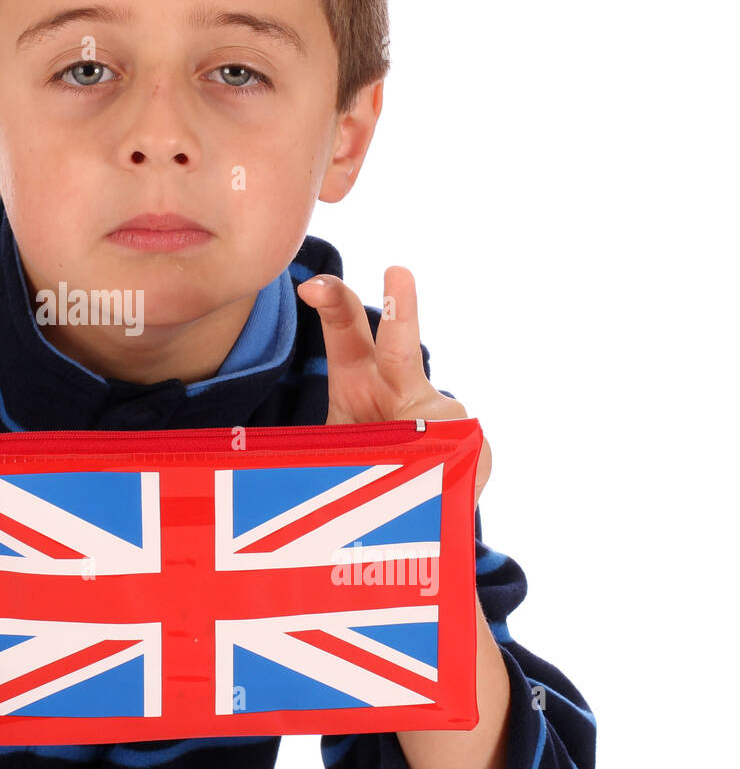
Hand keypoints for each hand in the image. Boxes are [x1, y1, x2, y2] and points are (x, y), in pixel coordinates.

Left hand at [296, 265, 491, 506]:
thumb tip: (293, 489)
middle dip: (401, 310)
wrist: (412, 497)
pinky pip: (459, 466)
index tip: (311, 287)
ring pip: (436, 429)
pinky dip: (444, 487)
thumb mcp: (329, 453)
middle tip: (397, 271)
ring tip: (410, 484)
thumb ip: (322, 453)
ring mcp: (443, 414)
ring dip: (417, 461)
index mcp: (358, 377)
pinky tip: (440, 494)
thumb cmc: (359, 460)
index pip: (345, 331)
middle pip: (400, 348)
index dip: (333, 304)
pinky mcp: (474, 446)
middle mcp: (401, 386)